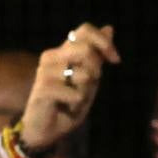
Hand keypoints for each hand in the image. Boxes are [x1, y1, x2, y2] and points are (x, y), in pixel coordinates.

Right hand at [19, 24, 118, 155]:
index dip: (104, 42)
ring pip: (84, 74)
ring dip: (86, 91)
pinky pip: (76, 94)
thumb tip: (109, 27)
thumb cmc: (67, 103)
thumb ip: (98, 56)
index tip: (115, 60)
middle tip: (90, 84)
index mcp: (64, 51)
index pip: (84, 30)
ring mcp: (45, 71)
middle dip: (96, 70)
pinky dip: (77, 104)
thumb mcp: (89, 79)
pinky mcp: (43, 88)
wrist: (45, 129)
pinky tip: (66, 107)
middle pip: (85, 49)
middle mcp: (52, 56)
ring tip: (74, 99)